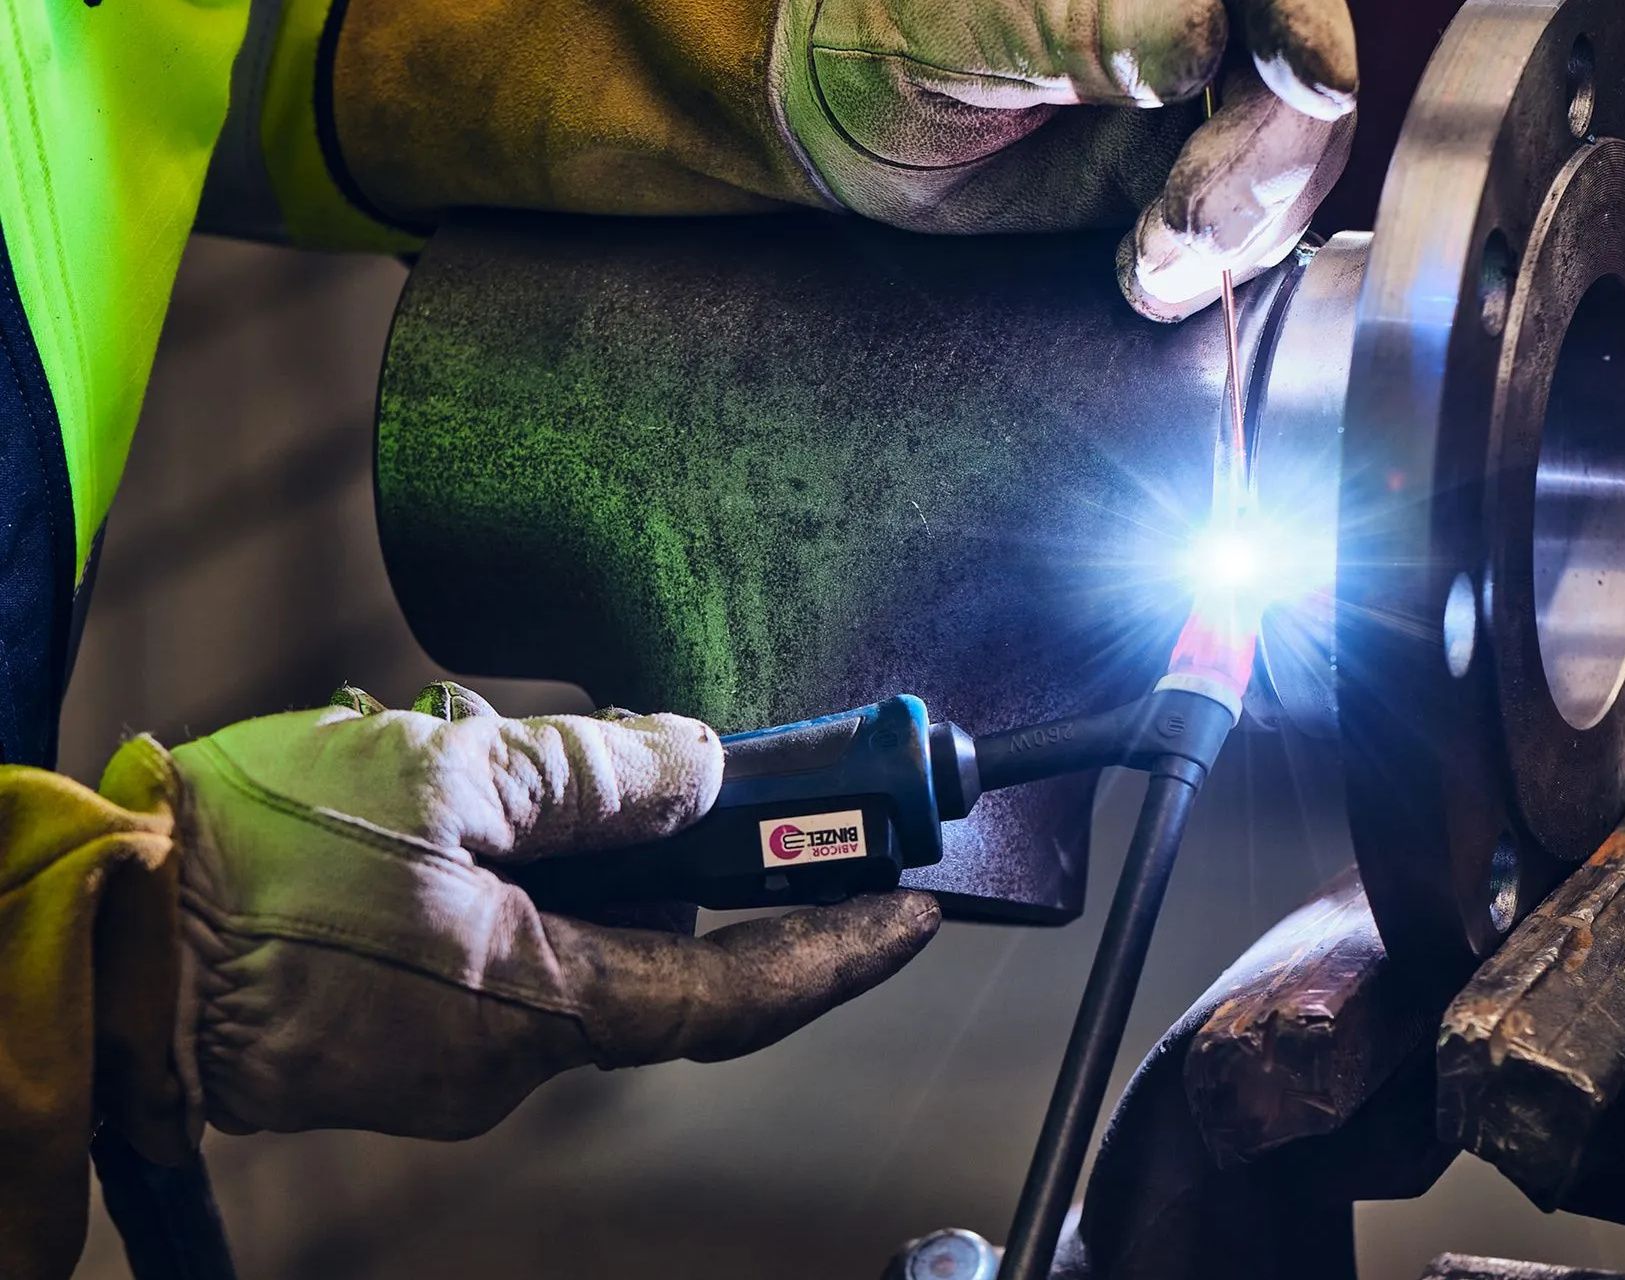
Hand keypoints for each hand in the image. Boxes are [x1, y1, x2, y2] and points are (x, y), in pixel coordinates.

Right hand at [100, 683, 938, 1141]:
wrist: (90, 942)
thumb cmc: (244, 867)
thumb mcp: (442, 777)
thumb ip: (595, 774)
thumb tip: (700, 769)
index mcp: (539, 1006)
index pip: (738, 996)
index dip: (839, 953)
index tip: (911, 914)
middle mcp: (506, 1057)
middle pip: (650, 954)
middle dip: (666, 855)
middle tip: (675, 768)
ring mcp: (447, 1058)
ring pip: (563, 940)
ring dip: (559, 847)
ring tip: (479, 758)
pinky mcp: (396, 1038)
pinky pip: (494, 952)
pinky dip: (501, 877)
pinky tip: (433, 804)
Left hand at [325, 0, 1353, 320]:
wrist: (837, 115)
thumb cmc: (877, 36)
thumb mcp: (956, 21)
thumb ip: (1078, 24)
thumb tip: (1195, 35)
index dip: (1302, 39)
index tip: (1292, 90)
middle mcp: (1202, 11)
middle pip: (1308, 81)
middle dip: (1258, 166)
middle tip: (1178, 236)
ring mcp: (1203, 91)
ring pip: (1290, 160)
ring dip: (1238, 227)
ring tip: (1151, 270)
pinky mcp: (1183, 172)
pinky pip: (1244, 220)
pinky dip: (1214, 261)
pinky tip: (1153, 278)